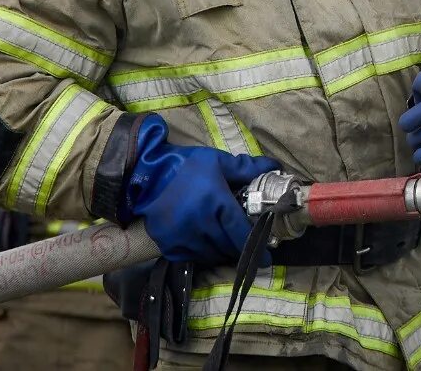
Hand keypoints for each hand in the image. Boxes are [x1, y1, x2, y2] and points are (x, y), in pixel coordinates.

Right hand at [123, 116, 278, 265]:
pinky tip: (209, 247)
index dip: (254, 247)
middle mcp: (199, 223)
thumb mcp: (218, 161)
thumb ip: (247, 167)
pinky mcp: (168, 245)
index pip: (239, 232)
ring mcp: (182, 237)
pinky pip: (193, 258)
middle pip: (227, 246)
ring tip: (230, 248)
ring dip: (223, 253)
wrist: (145, 175)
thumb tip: (275, 167)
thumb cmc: (186, 166)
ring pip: (211, 255)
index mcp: (215, 202)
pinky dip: (204, 255)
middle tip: (250, 251)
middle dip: (240, 250)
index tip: (265, 259)